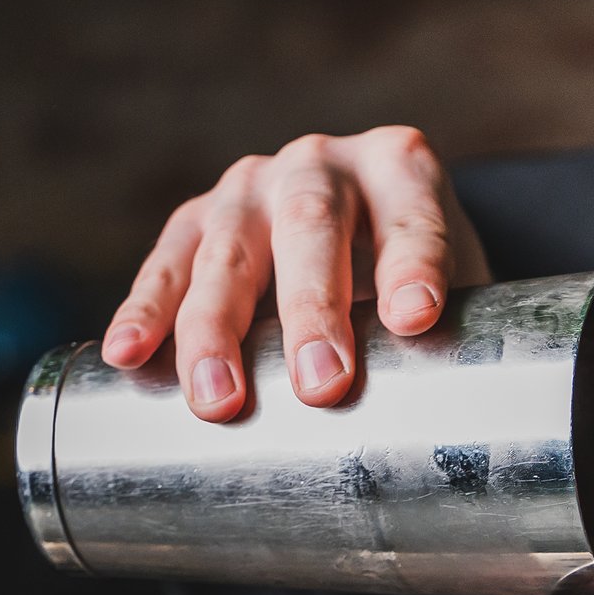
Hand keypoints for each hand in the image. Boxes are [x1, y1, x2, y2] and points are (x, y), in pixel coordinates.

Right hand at [100, 126, 493, 419]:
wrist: (359, 235)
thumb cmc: (414, 281)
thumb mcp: (452, 290)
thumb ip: (457, 334)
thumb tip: (463, 430)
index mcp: (401, 167)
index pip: (411, 214)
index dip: (412, 263)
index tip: (416, 319)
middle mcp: (321, 164)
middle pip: (310, 227)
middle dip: (312, 309)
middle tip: (322, 384)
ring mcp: (250, 186)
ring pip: (228, 250)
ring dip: (216, 329)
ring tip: (219, 401)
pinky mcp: (196, 218)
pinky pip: (166, 263)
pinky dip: (147, 311)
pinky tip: (130, 355)